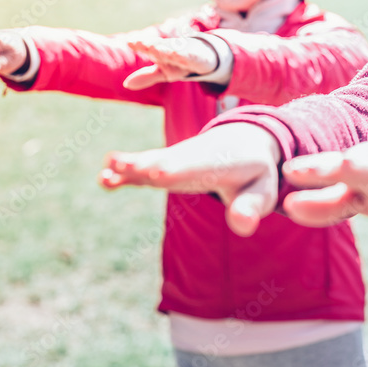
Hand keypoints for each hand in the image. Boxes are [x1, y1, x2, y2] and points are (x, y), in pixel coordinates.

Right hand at [99, 123, 280, 236]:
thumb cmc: (254, 172)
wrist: (241, 141)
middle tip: (121, 166)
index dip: (177, 170)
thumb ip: (252, 206)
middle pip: (166, 162)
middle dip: (146, 166)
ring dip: (129, 168)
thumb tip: (242, 225)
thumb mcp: (262, 190)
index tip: (157, 172)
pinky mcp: (164, 165)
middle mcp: (191, 158)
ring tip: (106, 173)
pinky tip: (105, 180)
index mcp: (217, 163)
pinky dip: (125, 173)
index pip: (195, 168)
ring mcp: (175, 160)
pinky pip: (143, 169)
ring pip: (150, 162)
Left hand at [123, 36, 218, 89]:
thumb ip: (146, 77)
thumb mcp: (163, 72)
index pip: (149, 48)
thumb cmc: (180, 63)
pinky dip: (188, 56)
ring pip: (176, 51)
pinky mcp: (200, 60)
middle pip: (161, 47)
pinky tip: (181, 54)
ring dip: (167, 49)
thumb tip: (126, 85)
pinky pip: (193, 58)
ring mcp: (187, 54)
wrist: (207, 58)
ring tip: (156, 48)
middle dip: (151, 45)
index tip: (130, 42)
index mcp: (162, 52)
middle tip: (140, 43)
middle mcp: (173, 50)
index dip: (140, 45)